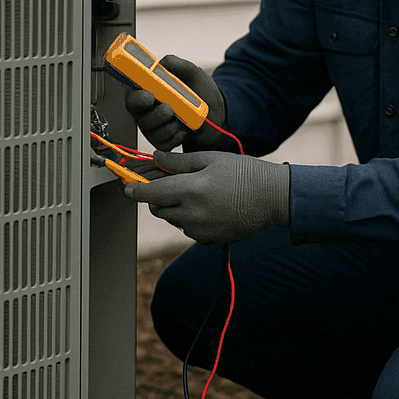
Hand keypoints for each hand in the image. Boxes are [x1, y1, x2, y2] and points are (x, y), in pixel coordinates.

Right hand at [123, 54, 228, 151]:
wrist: (218, 113)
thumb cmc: (202, 92)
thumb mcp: (193, 73)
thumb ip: (178, 65)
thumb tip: (163, 62)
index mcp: (149, 92)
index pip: (133, 97)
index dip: (137, 98)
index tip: (148, 96)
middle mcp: (147, 111)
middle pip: (139, 116)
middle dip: (155, 114)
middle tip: (169, 109)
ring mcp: (154, 128)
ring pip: (154, 130)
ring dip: (172, 123)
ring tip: (185, 116)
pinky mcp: (163, 142)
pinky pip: (166, 141)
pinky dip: (178, 134)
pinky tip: (185, 128)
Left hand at [125, 151, 289, 243]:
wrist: (271, 198)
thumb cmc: (244, 173)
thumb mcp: (210, 159)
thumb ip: (179, 162)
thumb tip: (156, 160)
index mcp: (190, 190)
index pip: (150, 194)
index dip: (135, 191)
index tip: (127, 188)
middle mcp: (191, 213)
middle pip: (157, 208)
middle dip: (159, 197)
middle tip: (174, 184)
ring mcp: (199, 229)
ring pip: (172, 219)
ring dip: (175, 208)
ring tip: (199, 194)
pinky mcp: (207, 239)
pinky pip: (188, 229)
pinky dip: (190, 219)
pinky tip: (209, 207)